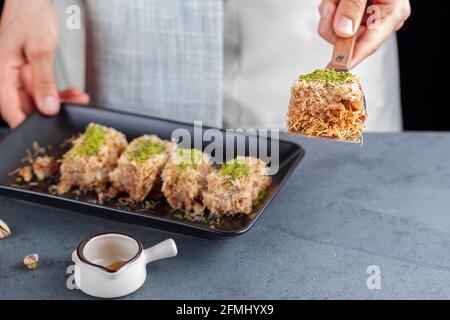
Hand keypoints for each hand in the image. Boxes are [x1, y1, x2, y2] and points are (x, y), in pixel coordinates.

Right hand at [0, 0, 88, 127]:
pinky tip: (73, 94)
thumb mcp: (40, 49)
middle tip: (73, 110)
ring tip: (78, 100)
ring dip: (59, 103)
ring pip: (38, 100)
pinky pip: (43, 90)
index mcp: (2, 72)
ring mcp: (18, 76)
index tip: (44, 134)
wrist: (32, 0)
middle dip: (50, 113)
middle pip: (26, 107)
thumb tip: (47, 108)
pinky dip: (58, 93)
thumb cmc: (31, 16)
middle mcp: (8, 77)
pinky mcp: (29, 73)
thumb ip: (43, 80)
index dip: (26, 125)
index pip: (9, 109)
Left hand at [318, 0, 410, 68]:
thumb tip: (343, 31)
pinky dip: (331, 7)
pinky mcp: (354, 14)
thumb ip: (353, 6)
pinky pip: (334, 20)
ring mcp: (367, 18)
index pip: (369, 44)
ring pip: (337, 31)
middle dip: (333, 25)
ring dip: (330, 12)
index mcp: (392, 13)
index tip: (334, 68)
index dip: (350, 58)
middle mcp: (381, 19)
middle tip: (332, 5)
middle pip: (349, 40)